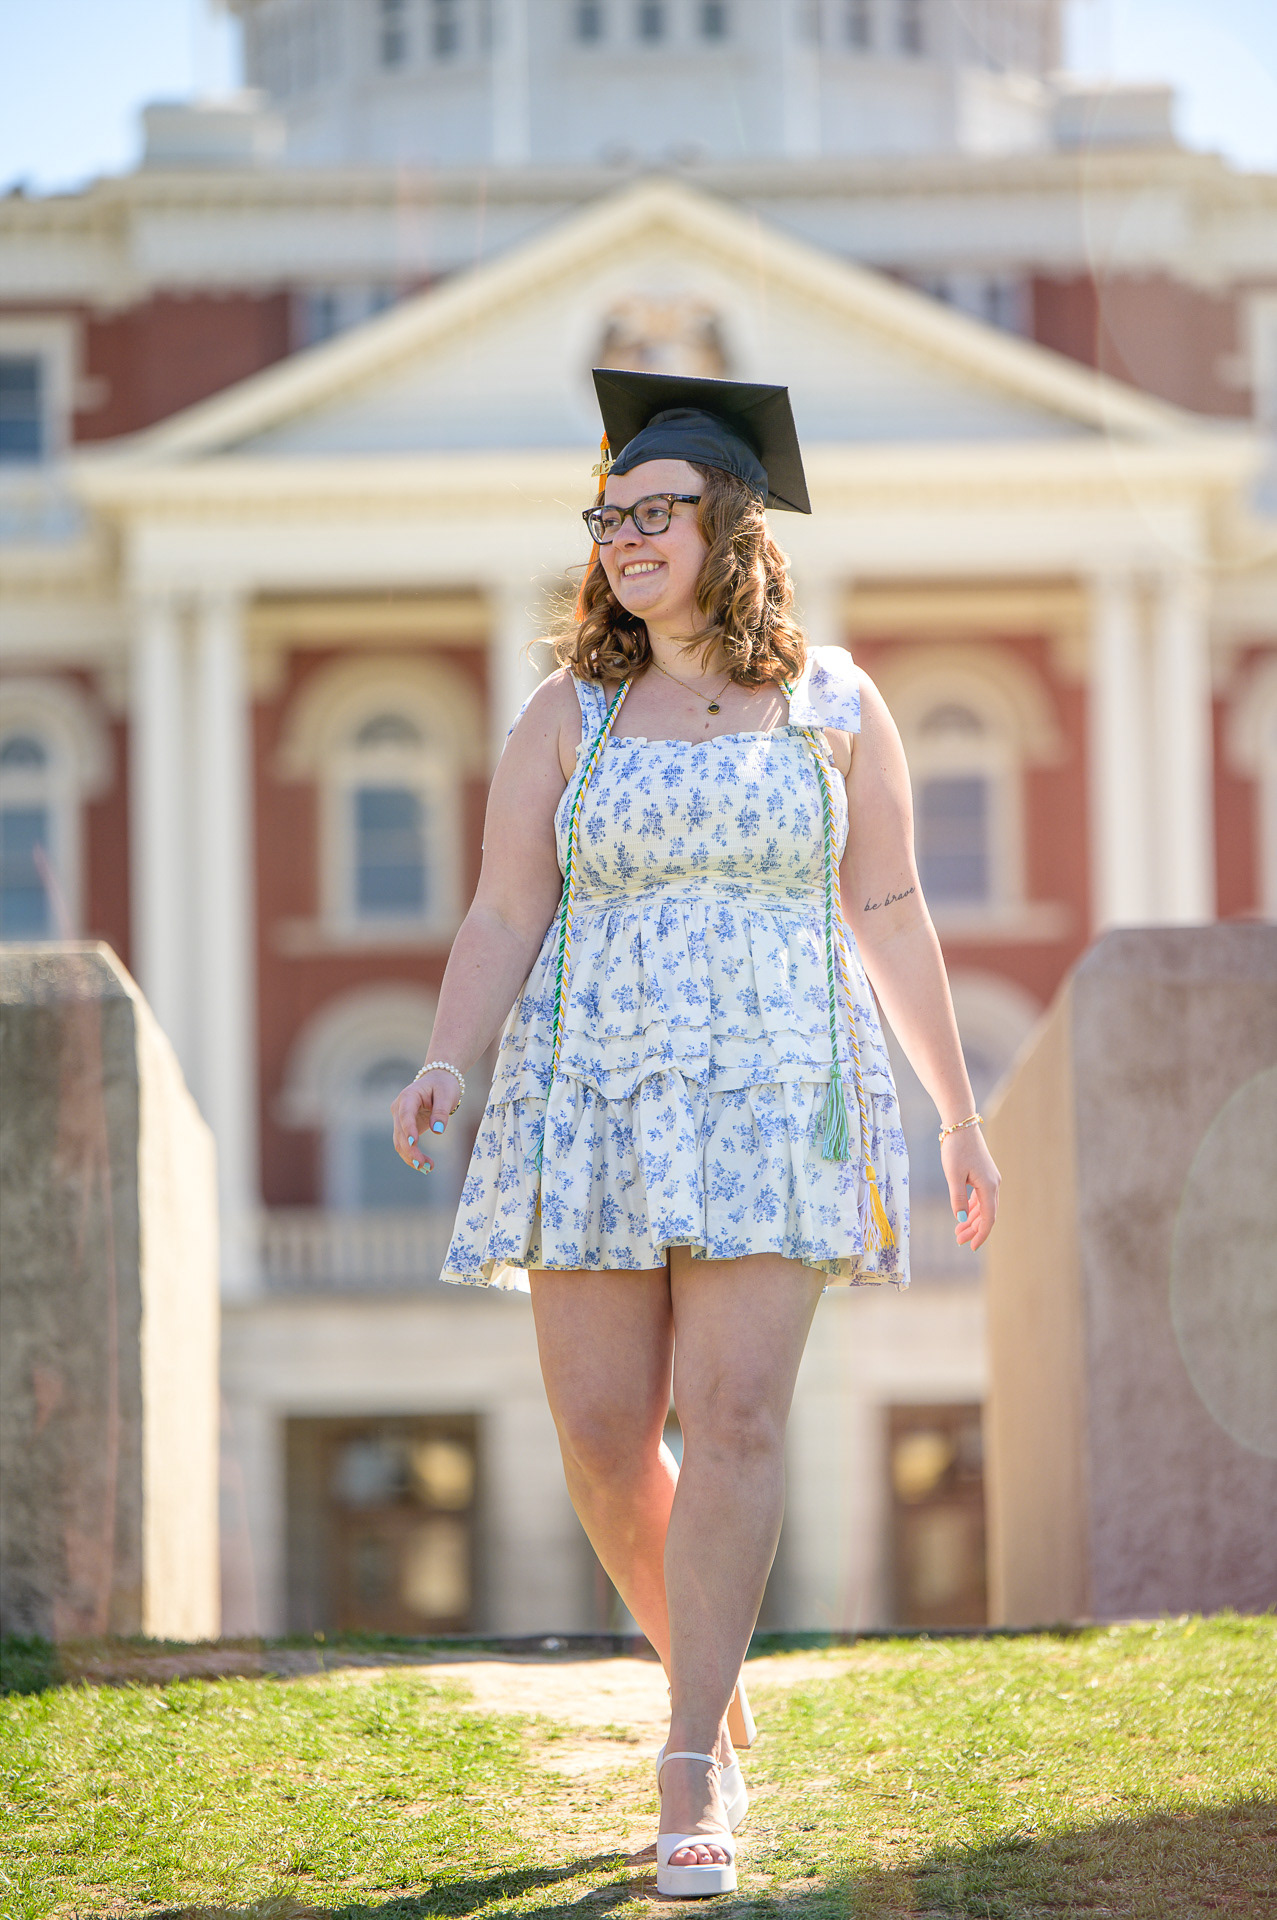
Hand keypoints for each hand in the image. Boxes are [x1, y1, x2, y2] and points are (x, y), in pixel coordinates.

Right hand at [391, 1069, 459, 1174]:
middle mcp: (399, 1108)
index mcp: (408, 1096)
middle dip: (411, 1151)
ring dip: (411, 1157)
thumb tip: (438, 1131)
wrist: (438, 1080)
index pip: (405, 1115)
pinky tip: (425, 1165)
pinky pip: (405, 1144)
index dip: (408, 1129)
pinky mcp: (404, 1128)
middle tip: (426, 1166)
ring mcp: (399, 1119)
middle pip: (400, 1133)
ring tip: (427, 1168)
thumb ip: (442, 1112)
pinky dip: (412, 1155)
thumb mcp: (447, 1095)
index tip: (414, 1143)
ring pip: (399, 1142)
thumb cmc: (443, 1085)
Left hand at [941, 1125, 1000, 1251]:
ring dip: (973, 1220)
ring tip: (959, 1231)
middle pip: (987, 1214)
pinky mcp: (984, 1174)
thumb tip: (961, 1219)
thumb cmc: (956, 1149)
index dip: (981, 1234)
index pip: (988, 1218)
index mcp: (989, 1186)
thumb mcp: (953, 1175)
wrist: (961, 1125)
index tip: (971, 1246)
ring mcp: (990, 1179)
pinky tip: (963, 1214)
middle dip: (974, 1229)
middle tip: (959, 1240)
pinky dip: (973, 1208)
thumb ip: (957, 1198)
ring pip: (984, 1206)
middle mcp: (993, 1184)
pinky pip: (981, 1197)